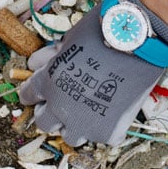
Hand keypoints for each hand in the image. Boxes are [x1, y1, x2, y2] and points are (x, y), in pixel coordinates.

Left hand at [19, 0, 167, 146]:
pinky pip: (102, 137)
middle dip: (51, 112)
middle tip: (65, 102)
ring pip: (71, 136)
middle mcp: (61, 107)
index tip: (40, 93)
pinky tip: (112, 111)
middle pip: (44, 123)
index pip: (28, 96)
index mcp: (47, 83)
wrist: (139, 40)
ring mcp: (86, 123)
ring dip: (76, 125)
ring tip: (88, 111)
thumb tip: (35, 63)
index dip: (33, 93)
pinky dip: (106, 127)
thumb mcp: (70, 39)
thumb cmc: (104, 32)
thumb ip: (51, 56)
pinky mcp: (110, 131)